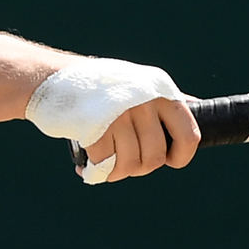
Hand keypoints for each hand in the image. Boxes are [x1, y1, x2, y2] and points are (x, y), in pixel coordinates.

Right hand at [80, 94, 201, 181]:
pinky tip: (88, 168)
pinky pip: (106, 164)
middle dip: (139, 167)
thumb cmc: (98, 85)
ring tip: (105, 166)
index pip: (189, 134)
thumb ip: (162, 99)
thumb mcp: (138, 83)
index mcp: (160, 90)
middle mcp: (144, 100)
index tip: (169, 160)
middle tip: (124, 163)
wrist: (52, 77)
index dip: (181, 156)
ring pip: (130, 164)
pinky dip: (97, 172)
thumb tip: (196, 107)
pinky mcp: (96, 127)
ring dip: (117, 172)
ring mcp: (120, 113)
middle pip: (154, 156)